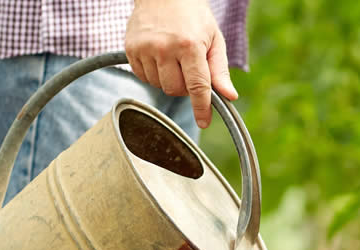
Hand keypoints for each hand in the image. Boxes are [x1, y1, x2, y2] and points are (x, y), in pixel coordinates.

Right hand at [126, 0, 238, 128]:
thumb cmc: (193, 17)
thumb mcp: (214, 39)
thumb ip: (219, 70)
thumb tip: (229, 97)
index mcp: (190, 45)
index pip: (197, 86)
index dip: (201, 108)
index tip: (204, 122)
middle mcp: (165, 48)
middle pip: (176, 90)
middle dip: (184, 86)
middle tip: (187, 68)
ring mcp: (145, 48)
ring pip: (159, 85)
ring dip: (168, 79)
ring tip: (172, 58)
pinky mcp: (131, 49)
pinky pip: (143, 77)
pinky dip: (153, 73)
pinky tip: (158, 56)